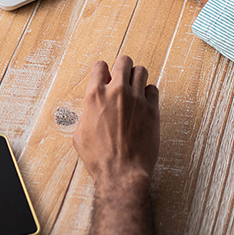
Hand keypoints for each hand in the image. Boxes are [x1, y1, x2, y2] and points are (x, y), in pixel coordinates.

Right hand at [73, 55, 159, 186]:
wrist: (122, 173)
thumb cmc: (99, 158)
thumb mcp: (80, 135)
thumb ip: (86, 114)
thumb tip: (90, 109)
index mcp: (95, 96)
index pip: (100, 65)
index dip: (102, 70)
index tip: (104, 78)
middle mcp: (116, 92)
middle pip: (124, 61)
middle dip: (122, 67)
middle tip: (122, 78)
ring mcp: (136, 99)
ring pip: (141, 70)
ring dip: (137, 77)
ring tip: (134, 88)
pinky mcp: (152, 109)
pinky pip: (153, 89)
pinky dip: (148, 93)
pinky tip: (144, 103)